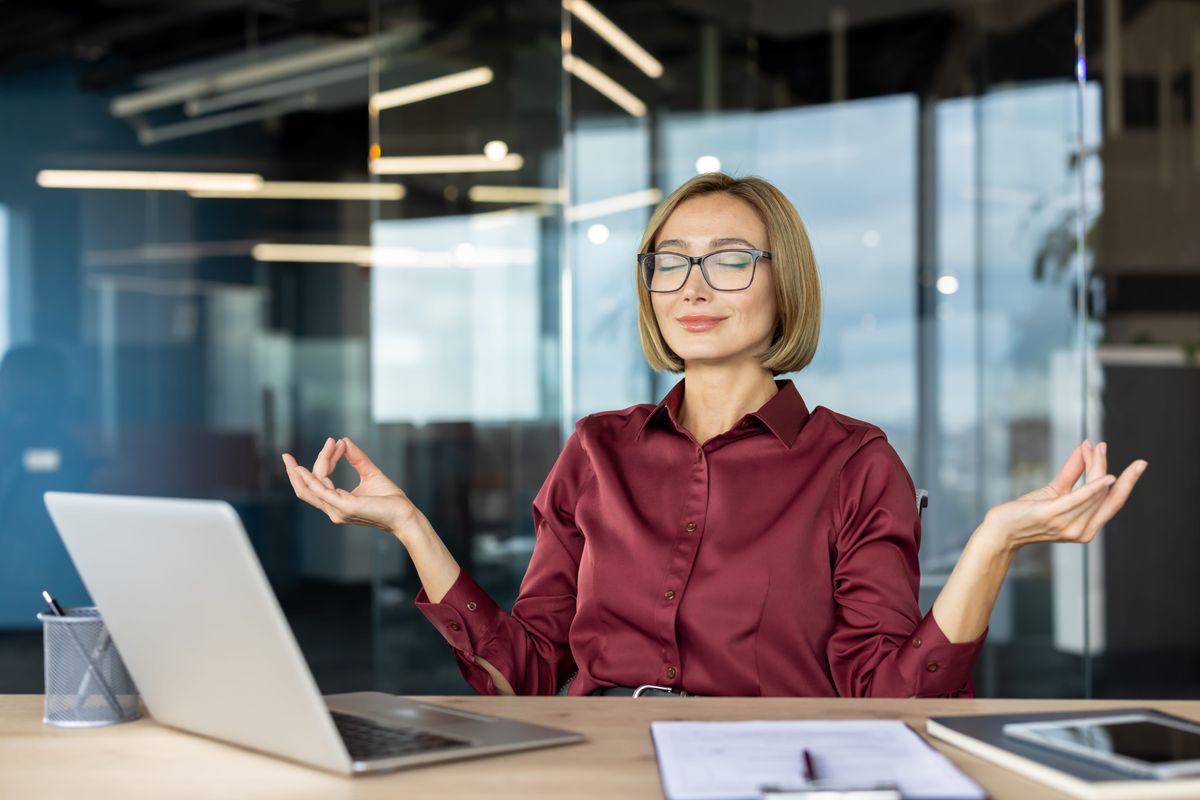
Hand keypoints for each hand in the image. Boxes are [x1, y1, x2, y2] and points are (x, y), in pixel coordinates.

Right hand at [281, 437, 423, 538]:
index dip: (322, 461)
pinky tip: (303, 470)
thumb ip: (357, 458)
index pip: (319, 483)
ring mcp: (338, 510)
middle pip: (306, 490)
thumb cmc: (389, 499)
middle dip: (294, 473)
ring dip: (311, 467)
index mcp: (338, 503)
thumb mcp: (371, 473)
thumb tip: (344, 441)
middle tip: (285, 456)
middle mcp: (334, 509)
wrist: (405, 514)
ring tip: (310, 452)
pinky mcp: (345, 508)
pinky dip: (311, 480)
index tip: (333, 442)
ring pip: (312, 488)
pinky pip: (322, 493)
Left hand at [980, 440, 1147, 553]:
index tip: (1140, 463)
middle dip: (1105, 466)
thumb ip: (1072, 472)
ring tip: (1092, 446)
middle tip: (1103, 445)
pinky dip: (1093, 488)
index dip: (1128, 483)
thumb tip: (1086, 448)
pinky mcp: (1051, 515)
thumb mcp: (1054, 491)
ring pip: (1091, 491)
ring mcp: (1067, 526)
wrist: (1001, 530)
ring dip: (1094, 465)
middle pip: (1104, 493)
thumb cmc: (1027, 513)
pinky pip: (1077, 499)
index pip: (1114, 502)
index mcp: (1086, 527)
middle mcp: (1082, 530)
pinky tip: (1105, 476)